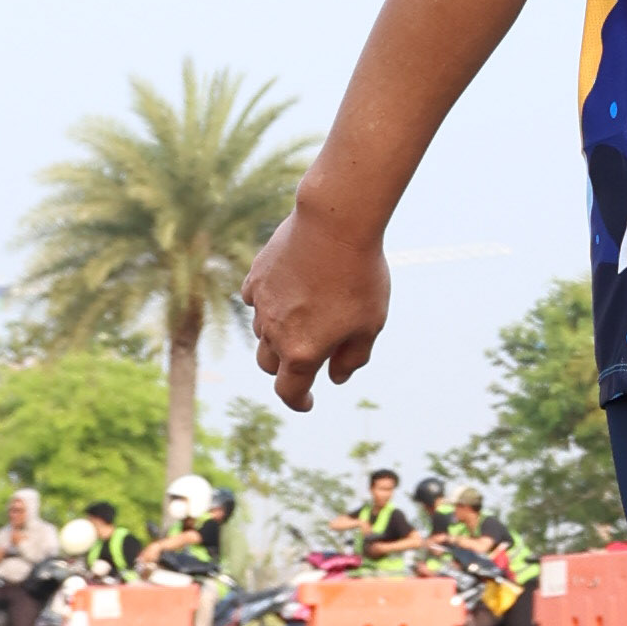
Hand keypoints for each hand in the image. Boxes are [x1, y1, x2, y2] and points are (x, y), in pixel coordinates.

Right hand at [245, 199, 391, 414]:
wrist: (335, 223)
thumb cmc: (359, 276)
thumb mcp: (370, 324)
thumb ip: (352, 358)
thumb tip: (335, 377)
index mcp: (301, 352)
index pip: (290, 392)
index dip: (299, 402)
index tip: (308, 402)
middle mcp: (274, 333)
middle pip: (270, 365)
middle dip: (286, 368)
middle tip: (308, 357)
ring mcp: (261, 305)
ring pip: (261, 332)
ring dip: (278, 335)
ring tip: (307, 314)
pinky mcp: (256, 277)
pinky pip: (256, 301)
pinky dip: (269, 305)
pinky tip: (287, 291)